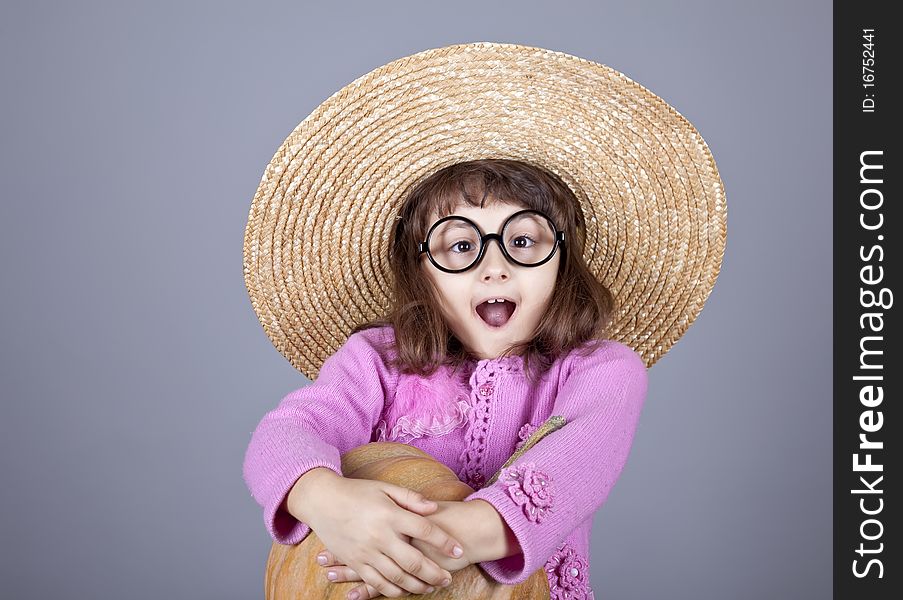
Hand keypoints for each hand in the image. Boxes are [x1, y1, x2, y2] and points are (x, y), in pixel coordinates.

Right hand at [316, 501, 476, 598]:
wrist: (321, 501)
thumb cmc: (356, 491)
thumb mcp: (385, 488)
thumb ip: (411, 498)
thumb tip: (434, 508)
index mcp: (390, 515)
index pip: (424, 530)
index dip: (444, 542)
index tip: (458, 549)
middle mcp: (379, 536)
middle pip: (414, 561)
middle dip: (435, 573)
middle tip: (448, 578)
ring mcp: (366, 552)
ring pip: (397, 577)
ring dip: (417, 585)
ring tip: (432, 587)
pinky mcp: (355, 562)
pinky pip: (376, 582)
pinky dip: (393, 590)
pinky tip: (405, 591)